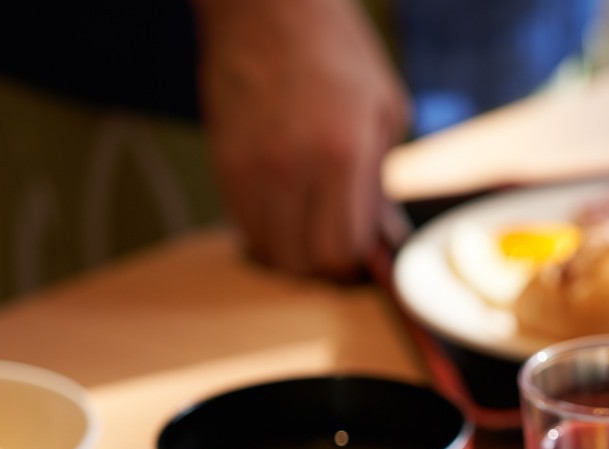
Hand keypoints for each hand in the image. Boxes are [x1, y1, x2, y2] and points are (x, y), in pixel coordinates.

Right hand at [193, 0, 407, 278]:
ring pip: (270, 251)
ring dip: (292, 251)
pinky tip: (281, 206)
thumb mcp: (383, 109)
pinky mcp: (224, 163)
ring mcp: (253, 169)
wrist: (267, 8)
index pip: (344, 248)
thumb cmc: (335, 49)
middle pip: (305, 261)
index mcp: (343, 154)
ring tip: (307, 227)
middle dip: (325, 263)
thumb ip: (381, 180)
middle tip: (335, 245)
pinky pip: (243, 225)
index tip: (362, 255)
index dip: (355, 262)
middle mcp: (294, 169)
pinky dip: (265, 230)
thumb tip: (383, 235)